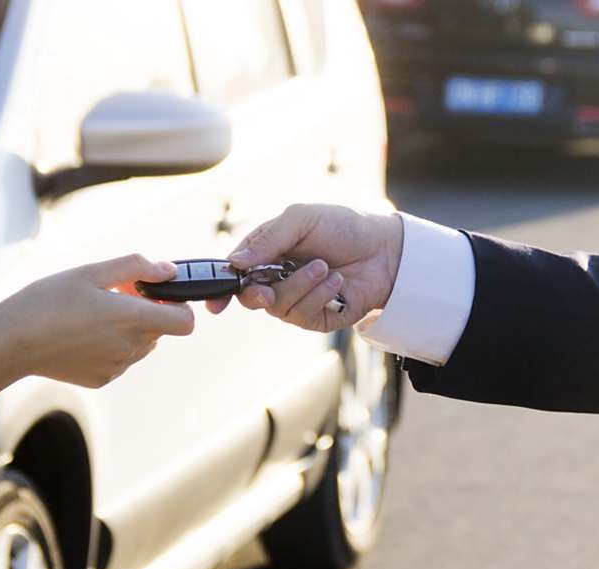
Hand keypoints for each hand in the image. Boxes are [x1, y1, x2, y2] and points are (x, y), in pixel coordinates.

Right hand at [0, 254, 193, 387]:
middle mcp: (131, 347)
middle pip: (162, 330)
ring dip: (130, 328)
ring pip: (142, 345)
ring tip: (93, 314)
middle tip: (115, 295)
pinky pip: (121, 359)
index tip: (156, 293)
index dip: (178, 305)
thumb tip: (168, 270)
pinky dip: (112, 345)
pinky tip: (81, 334)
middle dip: (148, 310)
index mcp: (133, 319)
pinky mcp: (102, 379)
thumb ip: (136, 267)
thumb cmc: (47, 301)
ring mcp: (118, 366)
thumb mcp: (90, 272)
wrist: (8, 344)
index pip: (185, 322)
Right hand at [207, 204, 402, 331]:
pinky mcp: (317, 318)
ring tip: (326, 267)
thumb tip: (235, 263)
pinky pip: (304, 315)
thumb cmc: (343, 227)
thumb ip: (267, 239)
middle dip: (256, 294)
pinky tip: (336, 281)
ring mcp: (297, 300)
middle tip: (265, 290)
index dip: (222, 289)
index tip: (215, 302)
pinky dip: (319, 296)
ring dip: (301, 286)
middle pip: (250, 297)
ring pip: (278, 307)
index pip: (235, 273)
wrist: (384, 248)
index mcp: (267, 253)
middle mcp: (277, 279)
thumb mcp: (302, 220)